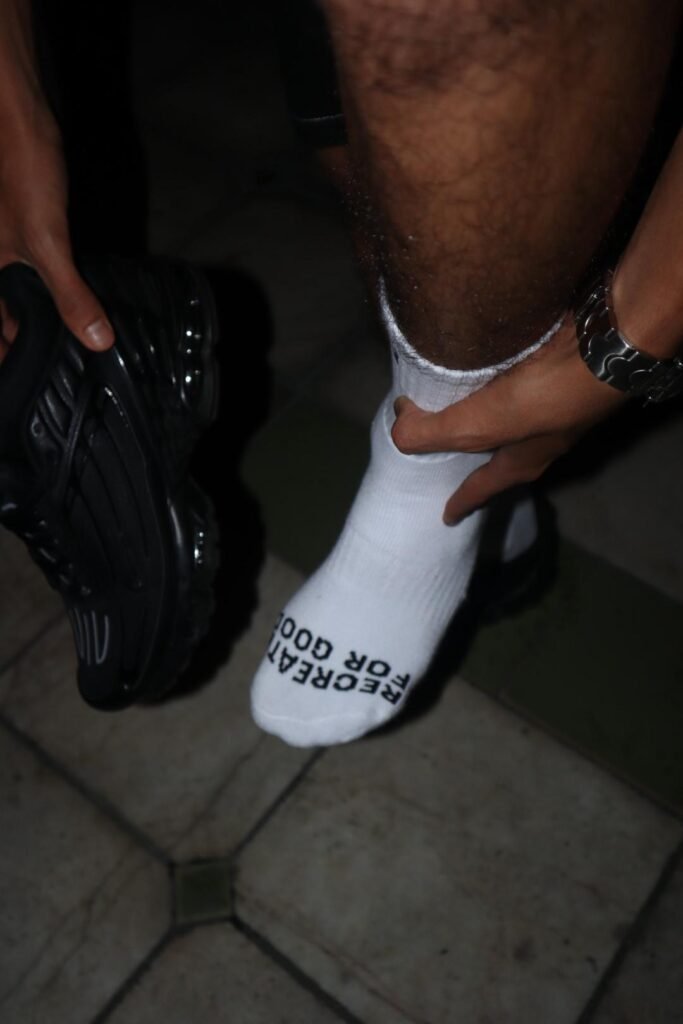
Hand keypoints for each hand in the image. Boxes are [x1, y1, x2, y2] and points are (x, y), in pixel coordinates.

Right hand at [0, 96, 113, 349]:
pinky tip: (65, 290)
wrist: (13, 109)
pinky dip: (42, 283)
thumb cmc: (21, 171)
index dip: (5, 356)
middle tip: (50, 369)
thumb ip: (70, 295)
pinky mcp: (17, 223)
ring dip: (30, 311)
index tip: (23, 386)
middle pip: (0, 310)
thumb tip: (97, 342)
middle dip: (18, 337)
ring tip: (63, 338)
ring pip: (11, 287)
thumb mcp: (48, 242)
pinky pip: (24, 264)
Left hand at [391, 317, 627, 523]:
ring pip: (508, 416)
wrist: (605, 348)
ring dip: (482, 413)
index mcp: (522, 462)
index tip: (446, 518)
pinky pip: (516, 381)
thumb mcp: (479, 424)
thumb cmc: (546, 398)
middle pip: (497, 454)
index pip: (482, 489)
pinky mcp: (554, 368)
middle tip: (445, 455)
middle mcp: (539, 438)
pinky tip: (481, 364)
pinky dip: (495, 378)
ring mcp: (552, 403)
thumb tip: (398, 429)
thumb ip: (433, 433)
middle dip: (471, 455)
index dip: (461, 502)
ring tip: (455, 405)